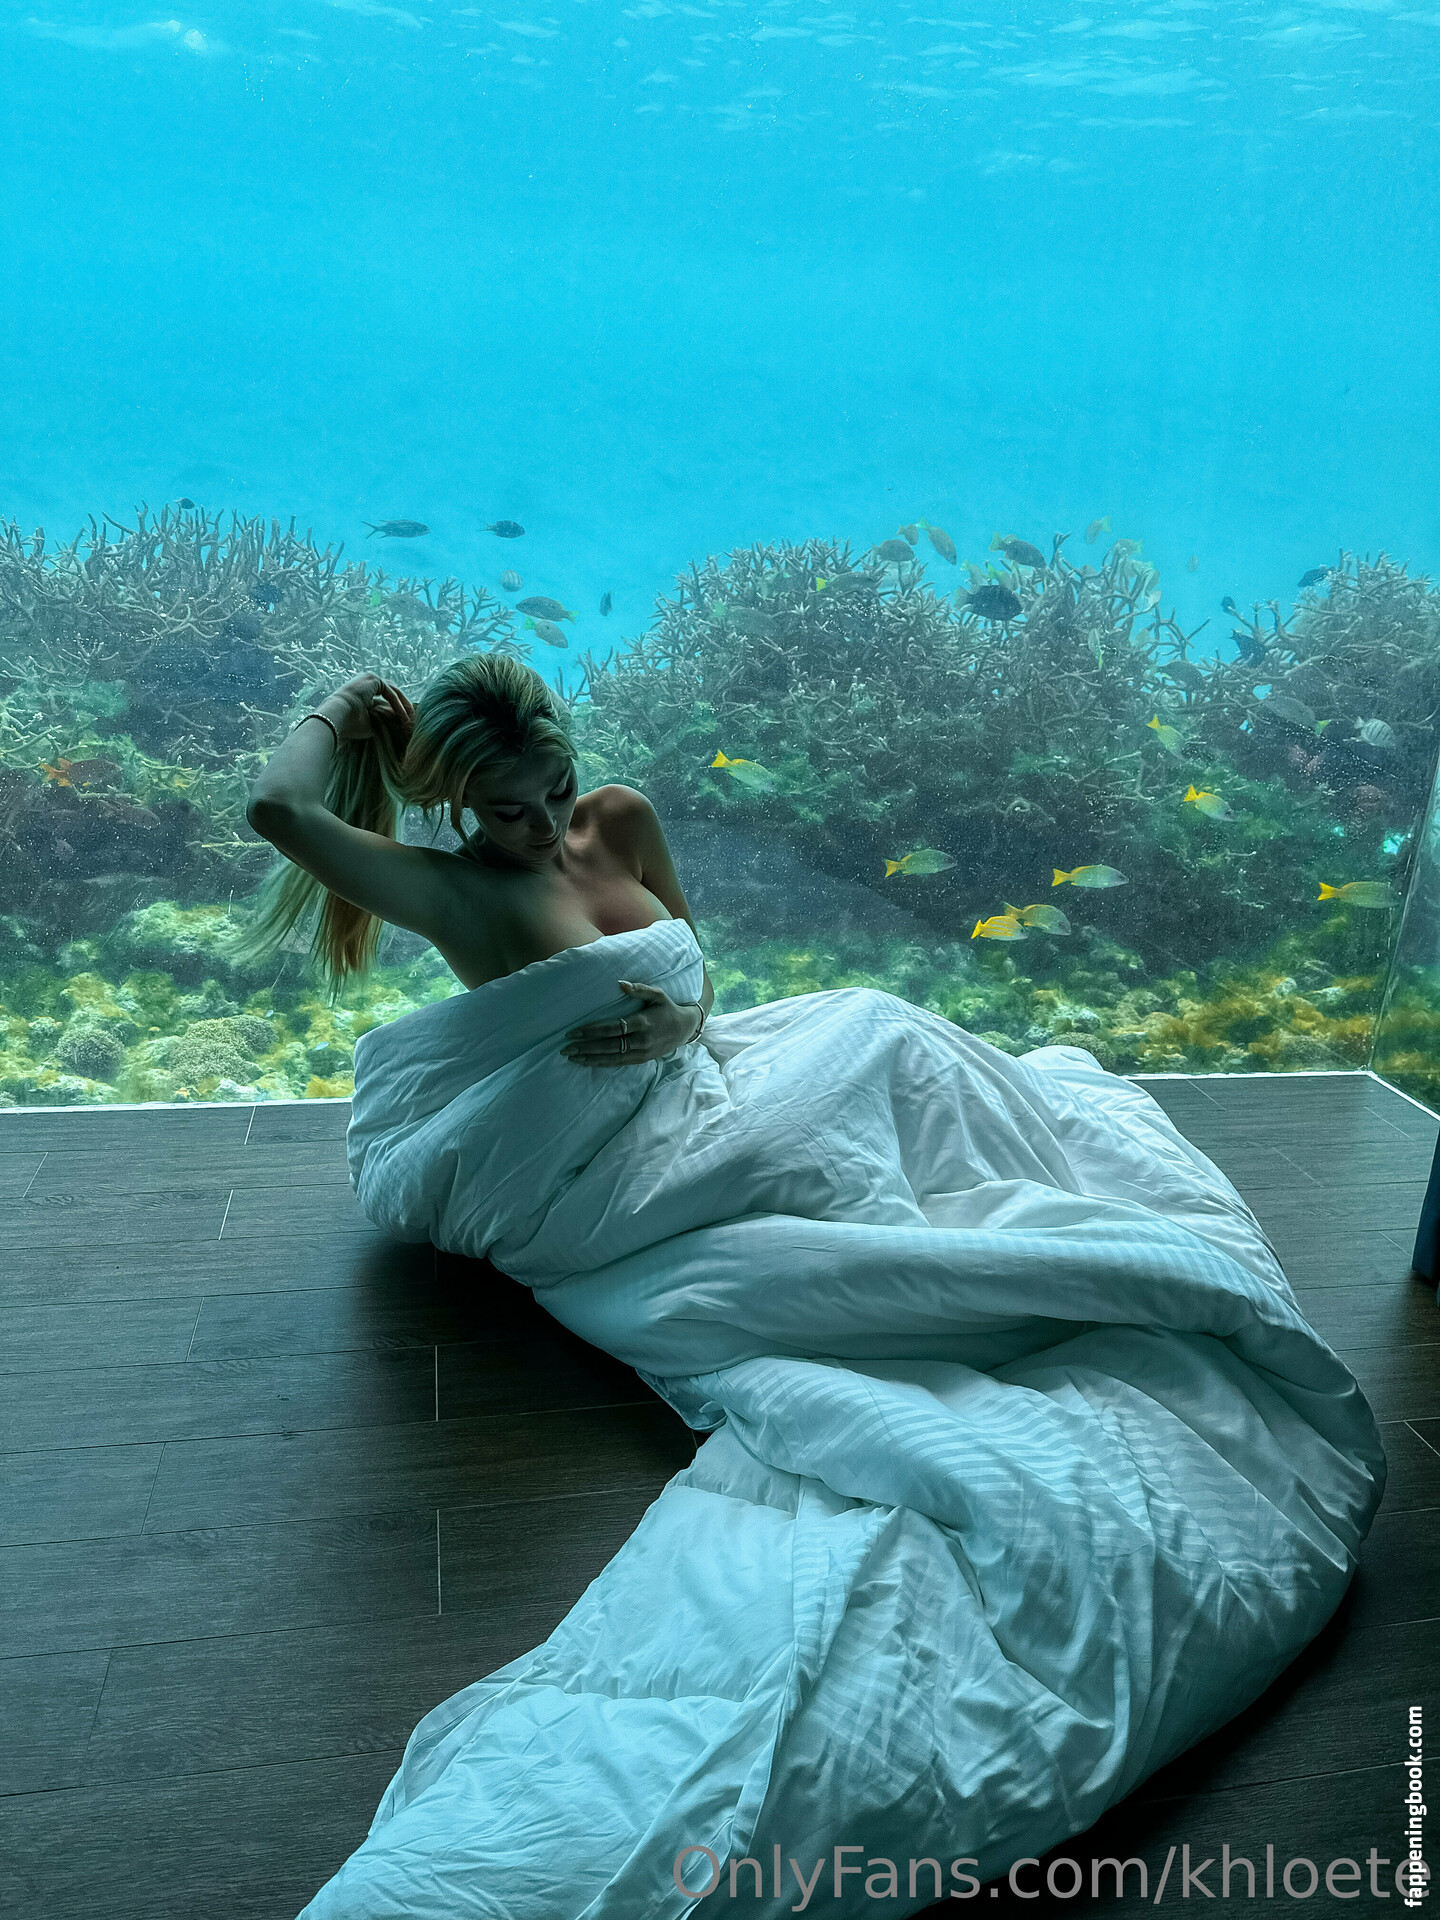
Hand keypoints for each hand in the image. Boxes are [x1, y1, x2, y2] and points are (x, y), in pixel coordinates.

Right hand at [323, 674, 414, 746]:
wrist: (338, 716)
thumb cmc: (350, 724)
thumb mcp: (371, 721)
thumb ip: (384, 717)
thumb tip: (400, 722)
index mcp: (362, 692)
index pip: (384, 699)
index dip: (395, 710)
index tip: (404, 723)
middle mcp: (365, 683)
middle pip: (391, 694)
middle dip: (403, 707)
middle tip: (411, 720)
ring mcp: (369, 678)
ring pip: (393, 692)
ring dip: (403, 707)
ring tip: (410, 720)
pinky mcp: (373, 679)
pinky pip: (391, 693)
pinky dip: (399, 705)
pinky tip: (404, 717)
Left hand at [561, 980, 700, 1067]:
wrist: (685, 1029)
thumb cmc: (667, 1008)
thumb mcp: (657, 994)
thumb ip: (639, 989)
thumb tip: (620, 983)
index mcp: (643, 1022)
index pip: (613, 1028)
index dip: (592, 1031)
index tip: (574, 1032)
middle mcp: (641, 1040)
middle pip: (609, 1046)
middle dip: (585, 1047)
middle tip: (566, 1047)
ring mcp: (641, 1053)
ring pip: (611, 1058)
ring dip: (590, 1058)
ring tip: (571, 1057)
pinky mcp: (641, 1060)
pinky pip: (618, 1064)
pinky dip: (601, 1063)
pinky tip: (587, 1062)